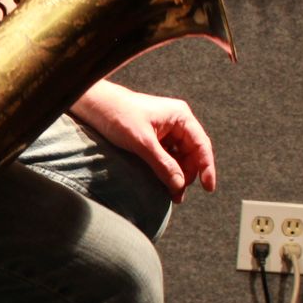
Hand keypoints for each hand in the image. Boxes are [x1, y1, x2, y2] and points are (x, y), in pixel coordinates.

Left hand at [71, 80, 215, 201]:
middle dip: (186, 175)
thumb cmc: (118, 116)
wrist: (94, 106)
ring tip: (169, 193)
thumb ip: (162, 163)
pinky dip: (165, 170)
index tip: (208, 188)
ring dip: (175, 175)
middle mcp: (177, 123)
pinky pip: (166, 157)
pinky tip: (161, 183)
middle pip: (191, 154)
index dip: (206, 167)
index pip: (201, 145)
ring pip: (178, 158)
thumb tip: (179, 185)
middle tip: (176, 196)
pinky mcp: (153, 138)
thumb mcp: (142, 142)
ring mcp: (165, 131)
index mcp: (180, 117)